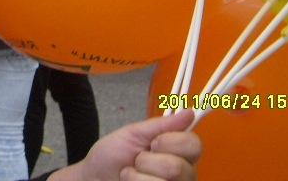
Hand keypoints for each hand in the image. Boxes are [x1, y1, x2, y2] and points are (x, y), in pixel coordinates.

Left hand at [49, 110, 200, 180]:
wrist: (93, 177)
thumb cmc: (112, 156)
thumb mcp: (133, 134)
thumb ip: (161, 126)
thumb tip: (189, 113)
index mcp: (178, 152)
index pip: (194, 144)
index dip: (173, 142)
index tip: (154, 142)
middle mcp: (182, 174)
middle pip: (180, 168)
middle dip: (148, 161)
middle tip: (137, 160)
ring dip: (138, 176)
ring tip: (130, 174)